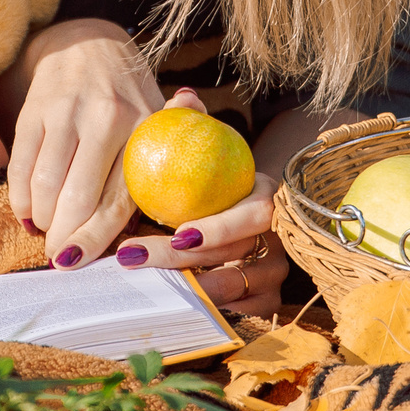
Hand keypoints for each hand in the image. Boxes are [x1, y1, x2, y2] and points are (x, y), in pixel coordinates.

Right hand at [1, 19, 164, 270]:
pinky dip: (20, 198)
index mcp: (145, 128)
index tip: (80, 261)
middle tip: (60, 257)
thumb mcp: (161, 121)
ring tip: (46, 229)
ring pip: (44, 186)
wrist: (87, 43)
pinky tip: (28, 210)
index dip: (96, 238)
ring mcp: (66, 112)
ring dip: (42, 220)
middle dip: (64, 238)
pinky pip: (21, 167)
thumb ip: (176, 169)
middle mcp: (107, 118)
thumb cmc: (130, 98)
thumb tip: (188, 208)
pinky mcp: (34, 109)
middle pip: (78, 198)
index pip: (119, 198)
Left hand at [115, 88, 288, 313]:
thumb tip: (184, 97)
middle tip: (133, 256)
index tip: (178, 232)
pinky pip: (233, 313)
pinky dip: (198, 309)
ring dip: (182, 288)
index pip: (254, 215)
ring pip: (230, 289)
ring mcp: (271, 272)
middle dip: (181, 261)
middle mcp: (275, 237)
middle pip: (234, 256)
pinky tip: (160, 302)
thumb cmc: (204, 182)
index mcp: (264, 198)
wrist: (221, 216)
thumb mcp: (198, 151)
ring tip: (137, 278)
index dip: (220, 227)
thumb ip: (190, 123)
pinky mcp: (263, 301)